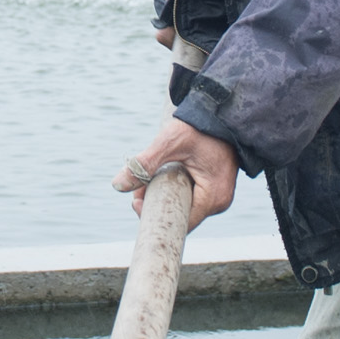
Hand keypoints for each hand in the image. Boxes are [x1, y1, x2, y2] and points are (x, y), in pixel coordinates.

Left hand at [114, 118, 238, 224]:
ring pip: (186, 208)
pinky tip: (162, 178)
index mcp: (213, 198)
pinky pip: (192, 199)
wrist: (222, 114)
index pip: (181, 224)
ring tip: (148, 182)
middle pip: (183, 218)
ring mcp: (219, 197)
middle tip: (139, 190)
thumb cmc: (199, 127)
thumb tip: (117, 185)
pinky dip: (175, 192)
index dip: (156, 217)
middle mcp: (219, 202)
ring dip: (165, 198)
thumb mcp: (170, 142)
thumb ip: (145, 163)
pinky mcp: (215, 189)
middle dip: (158, 205)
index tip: (137, 202)